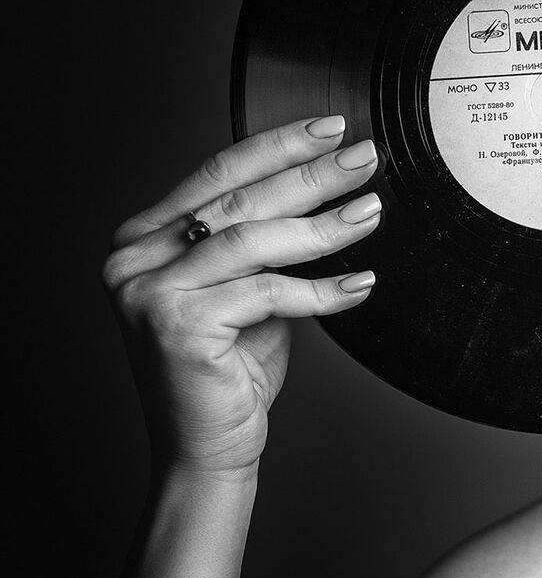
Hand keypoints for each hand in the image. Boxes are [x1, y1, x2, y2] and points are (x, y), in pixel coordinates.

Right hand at [102, 115, 381, 480]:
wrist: (208, 448)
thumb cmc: (230, 372)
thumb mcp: (249, 293)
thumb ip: (265, 246)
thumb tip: (327, 190)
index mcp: (144, 239)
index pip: (218, 175)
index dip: (277, 147)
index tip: (331, 128)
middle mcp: (134, 259)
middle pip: (238, 200)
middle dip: (310, 174)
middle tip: (365, 158)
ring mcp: (147, 292)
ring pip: (252, 240)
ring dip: (322, 225)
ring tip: (371, 212)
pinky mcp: (175, 326)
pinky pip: (266, 292)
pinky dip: (321, 289)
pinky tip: (361, 284)